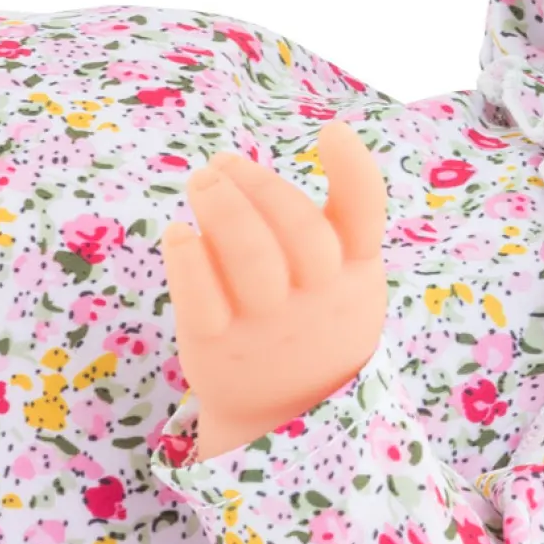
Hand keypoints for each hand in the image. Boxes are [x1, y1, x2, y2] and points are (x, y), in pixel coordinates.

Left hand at [159, 120, 388, 461]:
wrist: (291, 411)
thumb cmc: (320, 316)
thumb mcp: (350, 273)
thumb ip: (341, 218)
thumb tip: (332, 134)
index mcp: (354, 271)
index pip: (365, 217)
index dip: (355, 170)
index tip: (331, 132)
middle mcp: (317, 297)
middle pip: (297, 231)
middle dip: (256, 185)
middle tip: (222, 163)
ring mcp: (269, 325)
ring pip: (250, 258)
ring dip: (221, 208)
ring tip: (201, 182)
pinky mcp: (218, 346)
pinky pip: (201, 300)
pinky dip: (187, 261)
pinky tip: (178, 234)